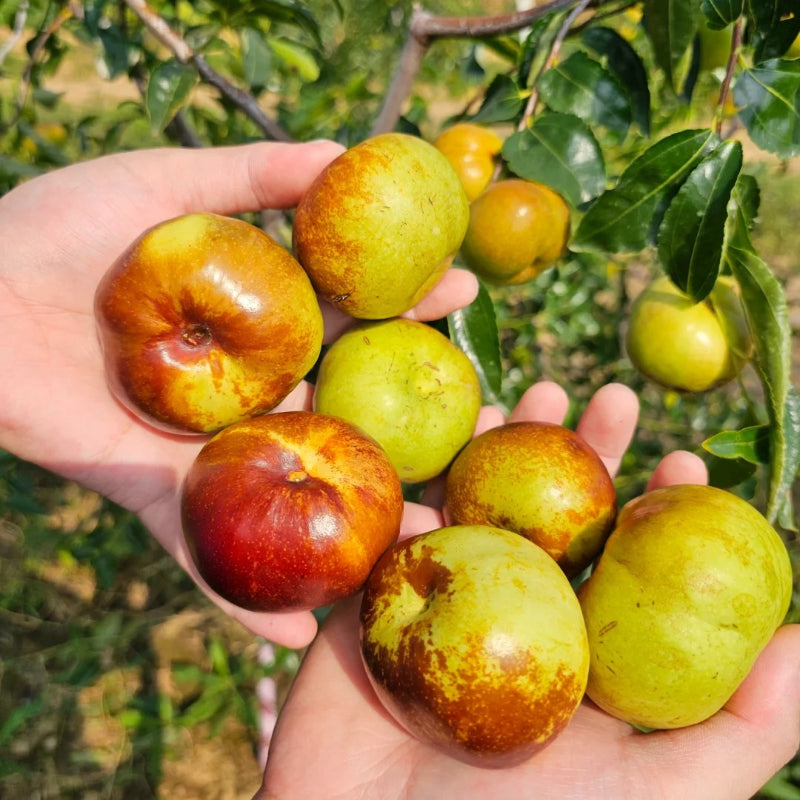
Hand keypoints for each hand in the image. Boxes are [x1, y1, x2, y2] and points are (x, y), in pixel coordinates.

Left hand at [0, 141, 478, 647]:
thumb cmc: (55, 228)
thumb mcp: (165, 184)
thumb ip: (251, 178)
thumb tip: (342, 152)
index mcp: (254, 320)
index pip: (354, 314)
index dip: (409, 298)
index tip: (466, 284)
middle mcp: (247, 389)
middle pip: (344, 408)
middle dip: (413, 420)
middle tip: (489, 420)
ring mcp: (208, 446)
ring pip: (295, 489)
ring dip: (357, 522)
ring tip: (425, 541)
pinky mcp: (153, 492)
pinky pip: (204, 550)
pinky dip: (242, 595)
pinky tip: (296, 632)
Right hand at [256, 381, 799, 799]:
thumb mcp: (659, 791)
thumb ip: (739, 728)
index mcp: (578, 651)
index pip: (627, 565)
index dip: (661, 509)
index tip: (682, 460)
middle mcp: (516, 617)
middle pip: (557, 518)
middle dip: (585, 455)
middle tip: (613, 399)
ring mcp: (444, 603)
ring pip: (479, 505)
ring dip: (502, 448)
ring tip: (533, 394)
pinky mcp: (377, 601)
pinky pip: (398, 532)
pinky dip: (420, 486)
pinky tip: (447, 452)